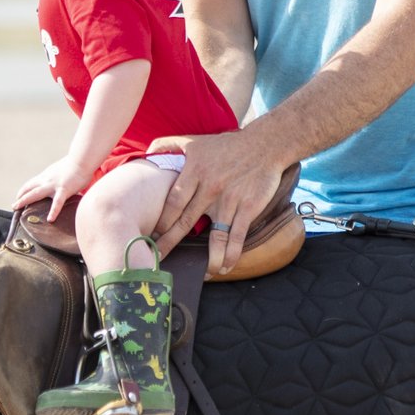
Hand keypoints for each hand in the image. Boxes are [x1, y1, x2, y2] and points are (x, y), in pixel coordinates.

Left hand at [13, 153, 95, 222]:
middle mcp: (46, 180)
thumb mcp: (60, 172)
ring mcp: (54, 185)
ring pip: (36, 194)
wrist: (82, 159)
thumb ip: (56, 179)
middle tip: (13, 206)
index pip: (30, 184)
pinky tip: (50, 219)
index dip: (23, 191)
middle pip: (29, 189)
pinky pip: (57, 202)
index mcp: (46, 176)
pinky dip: (53, 211)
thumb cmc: (74, 166)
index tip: (18, 198)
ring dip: (25, 201)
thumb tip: (57, 185)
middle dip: (20, 198)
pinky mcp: (64, 189)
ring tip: (18, 209)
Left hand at [147, 127, 294, 274]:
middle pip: (186, 221)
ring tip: (201, 273)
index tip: (151, 237)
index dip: (161, 222)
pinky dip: (231, 253)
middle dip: (170, 243)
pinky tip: (225, 266)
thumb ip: (170, 145)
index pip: (172, 202)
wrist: (264, 146)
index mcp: (194, 171)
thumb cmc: (227, 145)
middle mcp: (209, 187)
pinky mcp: (248, 208)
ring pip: (215, 235)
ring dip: (208, 257)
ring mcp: (229, 200)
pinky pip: (237, 235)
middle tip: (158, 260)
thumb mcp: (195, 141)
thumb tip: (149, 150)